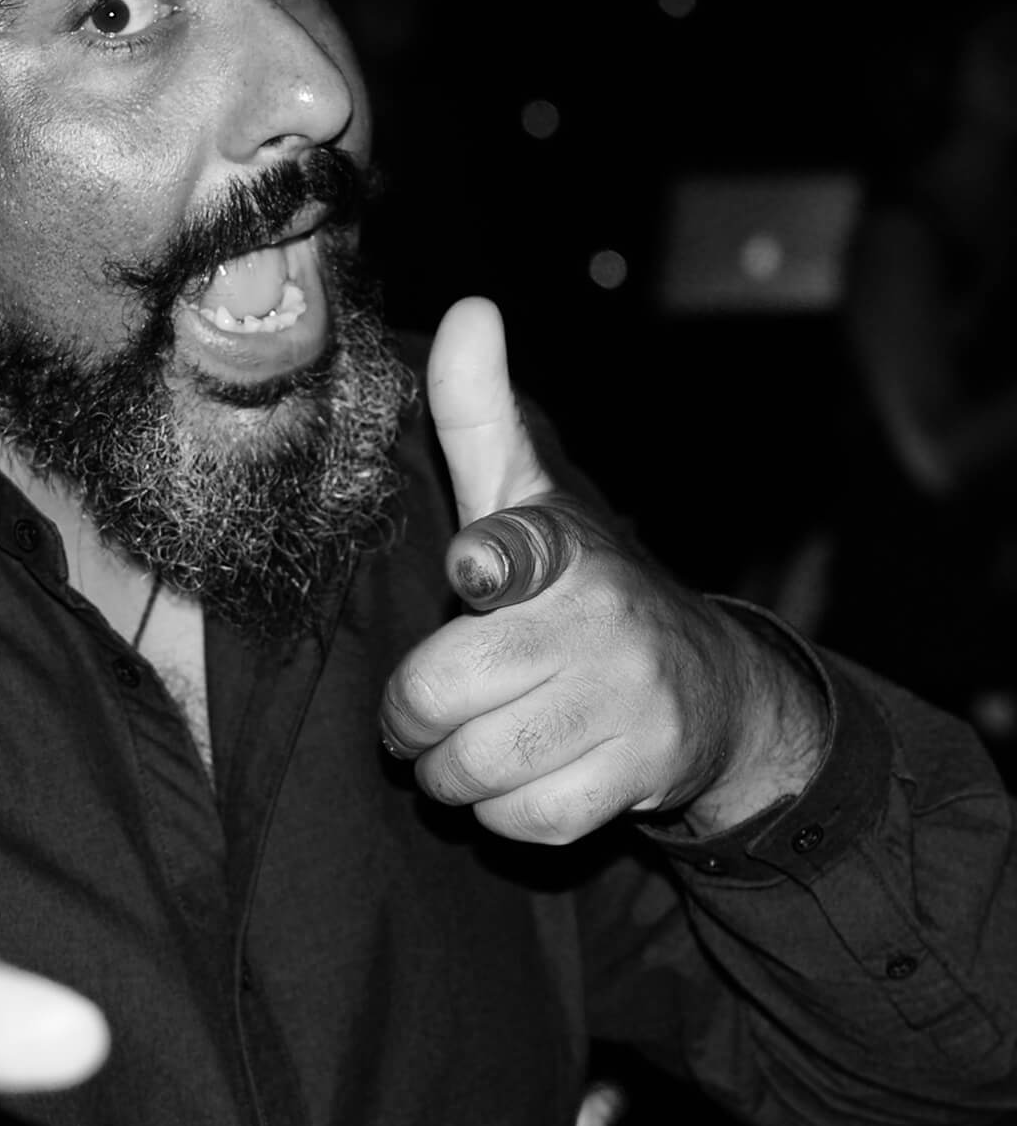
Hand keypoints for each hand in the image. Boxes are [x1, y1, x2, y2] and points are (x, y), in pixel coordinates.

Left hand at [378, 298, 822, 843]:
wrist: (712, 687)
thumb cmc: (577, 586)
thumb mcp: (524, 495)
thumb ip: (476, 413)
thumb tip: (471, 306)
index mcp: (552, 546)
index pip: (506, 549)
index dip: (485, 567)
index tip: (477, 571)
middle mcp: (593, 616)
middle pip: (438, 694)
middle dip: (413, 717)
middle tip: (428, 709)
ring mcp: (624, 698)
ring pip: (474, 768)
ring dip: (455, 772)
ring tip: (478, 741)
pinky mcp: (642, 772)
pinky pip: (524, 819)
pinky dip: (507, 814)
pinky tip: (528, 777)